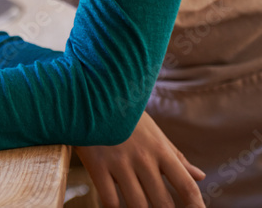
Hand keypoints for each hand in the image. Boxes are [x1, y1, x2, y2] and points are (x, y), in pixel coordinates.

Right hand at [75, 111, 205, 207]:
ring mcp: (119, 162)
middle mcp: (143, 158)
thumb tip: (201, 176)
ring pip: (136, 204)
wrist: (90, 94)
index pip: (186, 186)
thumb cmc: (126, 116)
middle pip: (163, 202)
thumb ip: (176, 156)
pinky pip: (109, 198)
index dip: (196, 206)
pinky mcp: (96, 164)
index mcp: (160, 150)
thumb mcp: (154, 132)